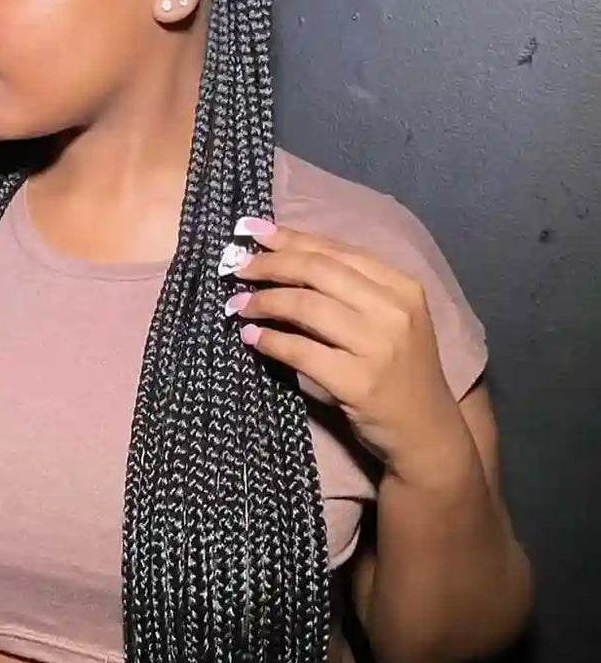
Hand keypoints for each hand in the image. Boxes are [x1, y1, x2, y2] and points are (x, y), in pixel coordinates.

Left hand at [221, 217, 468, 473]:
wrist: (426, 431)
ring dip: (264, 301)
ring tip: (240, 305)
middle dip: (270, 264)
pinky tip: (252, 338)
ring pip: (306, 306)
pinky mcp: (358, 382)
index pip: (337, 250)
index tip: (253, 231)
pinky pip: (301, 352)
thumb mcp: (389, 319)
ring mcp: (378, 346)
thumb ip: (350, 289)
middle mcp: (394, 310)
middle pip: (318, 270)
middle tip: (237, 267)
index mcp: (402, 286)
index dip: (291, 238)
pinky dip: (270, 341)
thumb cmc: (400, 369)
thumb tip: (284, 258)